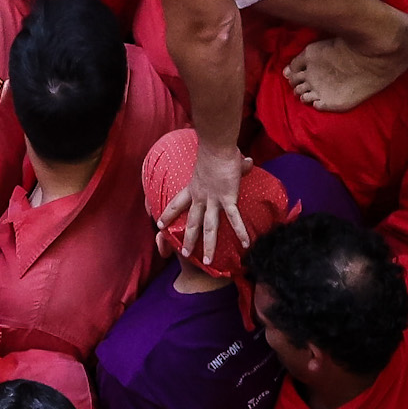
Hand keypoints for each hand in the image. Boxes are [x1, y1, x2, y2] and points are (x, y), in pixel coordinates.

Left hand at [168, 141, 254, 268]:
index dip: (167, 214)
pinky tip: (246, 244)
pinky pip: (234, 219)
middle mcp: (201, 197)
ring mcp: (213, 200)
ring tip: (207, 262)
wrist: (216, 146)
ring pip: (209, 227)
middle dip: (188, 239)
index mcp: (194, 188)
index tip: (158, 225)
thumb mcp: (216, 162)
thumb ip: (232, 166)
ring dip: (208, 245)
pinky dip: (240, 231)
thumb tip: (249, 161)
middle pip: (192, 222)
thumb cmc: (217, 150)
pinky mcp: (228, 199)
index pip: (177, 203)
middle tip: (183, 253)